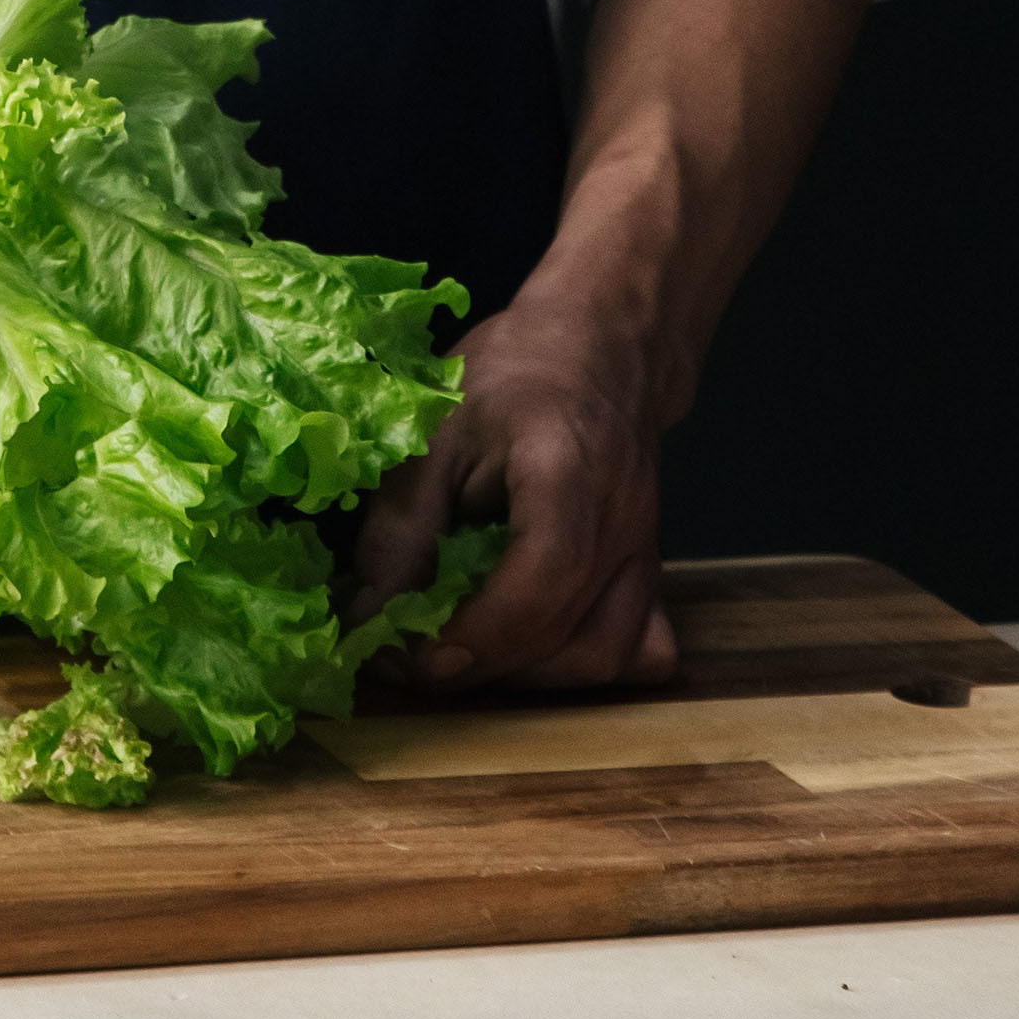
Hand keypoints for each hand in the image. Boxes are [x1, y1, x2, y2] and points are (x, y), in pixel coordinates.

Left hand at [344, 290, 676, 689]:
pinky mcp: (652, 571)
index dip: (471, 638)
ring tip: (463, 644)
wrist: (601, 343)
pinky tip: (533, 644)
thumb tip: (366, 619)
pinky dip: (581, 663)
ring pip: (606, 658)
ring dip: (528, 674)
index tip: (403, 654)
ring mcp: (648, 553)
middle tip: (412, 649)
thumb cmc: (514, 370)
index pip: (539, 587)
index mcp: (569, 475)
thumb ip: (402, 526)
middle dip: (483, 664)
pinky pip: (638, 649)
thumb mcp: (435, 427)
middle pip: (571, 639)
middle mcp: (624, 525)